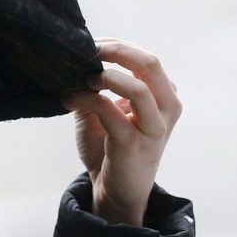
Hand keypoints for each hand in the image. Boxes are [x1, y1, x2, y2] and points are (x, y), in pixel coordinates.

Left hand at [64, 39, 181, 225]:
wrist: (115, 191)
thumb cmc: (110, 148)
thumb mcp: (103, 111)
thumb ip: (96, 87)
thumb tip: (75, 61)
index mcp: (164, 96)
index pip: (146, 58)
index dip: (116, 45)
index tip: (88, 45)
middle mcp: (167, 109)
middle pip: (150, 64)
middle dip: (116, 50)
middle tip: (87, 51)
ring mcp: (154, 128)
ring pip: (138, 87)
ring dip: (106, 76)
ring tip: (83, 78)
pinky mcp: (133, 144)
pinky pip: (110, 110)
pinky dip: (86, 99)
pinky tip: (69, 100)